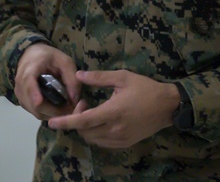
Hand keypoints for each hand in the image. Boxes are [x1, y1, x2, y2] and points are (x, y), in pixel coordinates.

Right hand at [14, 43, 79, 119]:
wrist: (31, 56)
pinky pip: (36, 113)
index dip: (33, 94)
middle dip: (55, 110)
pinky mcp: (23, 102)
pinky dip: (48, 113)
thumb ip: (71, 78)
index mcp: (30, 70)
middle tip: (72, 108)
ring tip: (67, 107)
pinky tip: (57, 108)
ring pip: (36, 112)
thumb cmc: (48, 57)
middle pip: (35, 105)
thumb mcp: (64, 61)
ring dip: (53, 114)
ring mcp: (20, 95)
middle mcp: (21, 85)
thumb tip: (74, 100)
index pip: (28, 84)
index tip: (39, 102)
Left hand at [46, 70, 179, 148]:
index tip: (51, 123)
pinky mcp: (125, 143)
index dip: (65, 122)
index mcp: (113, 112)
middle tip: (83, 103)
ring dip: (86, 127)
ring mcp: (121, 138)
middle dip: (76, 120)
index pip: (83, 121)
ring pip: (93, 139)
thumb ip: (98, 77)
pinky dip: (95, 134)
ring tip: (92, 111)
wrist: (168, 106)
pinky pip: (103, 143)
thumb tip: (78, 76)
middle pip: (85, 132)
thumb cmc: (145, 89)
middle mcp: (115, 129)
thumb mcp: (122, 77)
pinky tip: (100, 121)